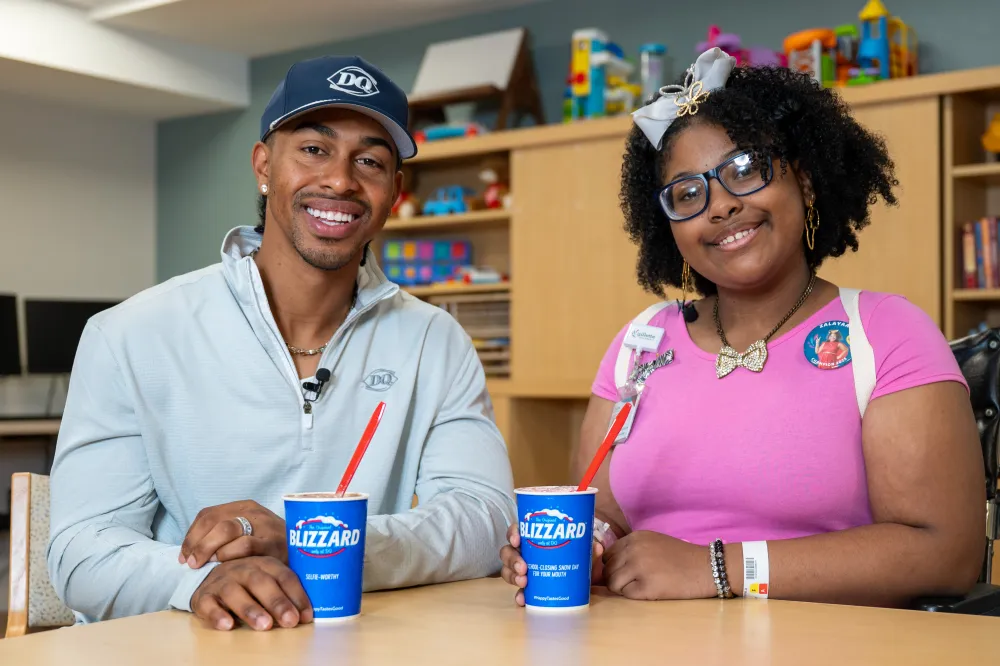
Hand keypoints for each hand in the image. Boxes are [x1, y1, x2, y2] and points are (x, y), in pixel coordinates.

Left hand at [180, 500, 287, 567]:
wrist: (308, 555)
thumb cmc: (271, 549)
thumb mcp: (249, 534)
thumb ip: (225, 537)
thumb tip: (190, 551)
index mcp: (244, 507)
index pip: (208, 514)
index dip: (191, 535)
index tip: (183, 555)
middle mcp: (254, 512)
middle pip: (214, 521)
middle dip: (197, 543)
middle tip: (189, 563)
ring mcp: (265, 526)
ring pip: (226, 529)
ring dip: (208, 549)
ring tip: (201, 565)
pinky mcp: (274, 544)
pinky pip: (244, 546)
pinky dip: (228, 555)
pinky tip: (223, 566)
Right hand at [191, 556, 312, 630]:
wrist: (207, 577)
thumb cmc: (246, 582)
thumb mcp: (266, 580)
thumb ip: (284, 592)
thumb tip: (306, 615)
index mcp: (264, 564)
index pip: (284, 576)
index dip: (297, 595)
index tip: (306, 615)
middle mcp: (243, 569)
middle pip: (260, 582)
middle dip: (277, 602)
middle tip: (290, 620)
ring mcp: (222, 582)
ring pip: (235, 593)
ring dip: (250, 609)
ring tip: (265, 625)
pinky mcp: (203, 596)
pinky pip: (208, 604)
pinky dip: (217, 615)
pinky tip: (228, 625)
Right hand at [499, 522, 604, 606]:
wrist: (579, 578)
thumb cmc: (574, 557)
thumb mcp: (581, 551)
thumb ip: (588, 548)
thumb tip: (597, 547)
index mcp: (533, 538)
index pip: (517, 530)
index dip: (513, 533)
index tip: (518, 539)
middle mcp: (524, 553)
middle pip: (508, 552)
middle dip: (512, 559)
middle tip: (524, 567)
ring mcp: (522, 571)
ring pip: (507, 570)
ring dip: (512, 576)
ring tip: (524, 582)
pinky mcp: (527, 588)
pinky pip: (517, 591)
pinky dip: (519, 595)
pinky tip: (523, 599)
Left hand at [601, 530, 719, 599]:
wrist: (706, 568)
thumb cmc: (680, 557)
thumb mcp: (652, 543)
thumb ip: (630, 550)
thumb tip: (602, 565)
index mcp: (634, 538)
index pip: (607, 555)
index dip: (611, 566)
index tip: (622, 573)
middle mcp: (634, 550)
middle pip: (607, 570)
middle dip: (616, 579)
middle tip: (633, 582)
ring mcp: (640, 567)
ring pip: (613, 584)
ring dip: (623, 589)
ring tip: (642, 586)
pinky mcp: (647, 586)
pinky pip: (627, 595)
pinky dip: (635, 596)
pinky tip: (651, 591)